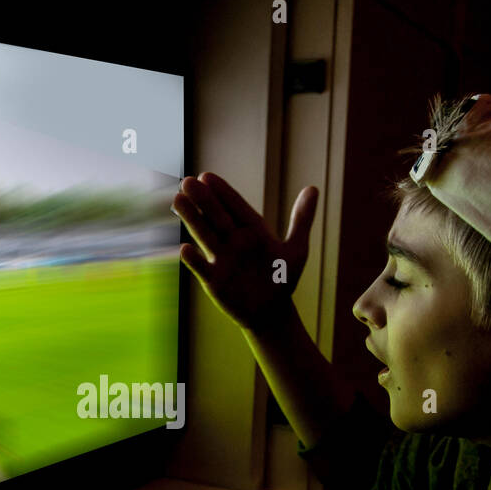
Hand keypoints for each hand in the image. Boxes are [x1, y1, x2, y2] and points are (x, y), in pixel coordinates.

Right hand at [172, 172, 318, 330]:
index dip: (221, 192)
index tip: (206, 176)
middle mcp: (233, 242)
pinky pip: (201, 267)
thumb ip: (302, 219)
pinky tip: (184, 248)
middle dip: (202, 200)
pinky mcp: (213, 280)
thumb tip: (313, 188)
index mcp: (252, 231)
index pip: (234, 207)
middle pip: (215, 217)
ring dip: (191, 219)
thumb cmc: (282, 280)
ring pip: (204, 235)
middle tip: (187, 181)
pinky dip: (193, 259)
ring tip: (177, 200)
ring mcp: (221, 259)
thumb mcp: (297, 249)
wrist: (270, 313)